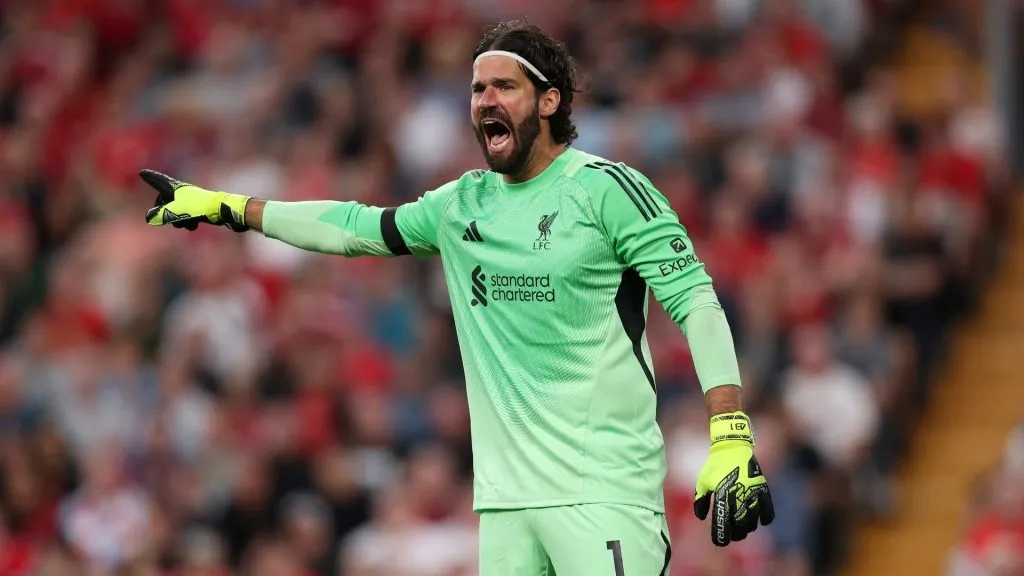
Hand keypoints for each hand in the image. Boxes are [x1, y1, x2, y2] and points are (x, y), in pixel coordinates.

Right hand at [140, 169, 249, 231]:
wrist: (221, 210)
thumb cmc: (197, 207)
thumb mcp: (175, 211)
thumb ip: (160, 215)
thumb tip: (149, 218)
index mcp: (175, 188)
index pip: (159, 181)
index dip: (151, 178)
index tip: (142, 172)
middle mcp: (181, 192)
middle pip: (164, 202)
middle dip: (165, 213)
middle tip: (167, 218)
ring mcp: (189, 200)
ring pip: (175, 211)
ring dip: (177, 220)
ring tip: (185, 223)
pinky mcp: (197, 208)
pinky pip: (186, 216)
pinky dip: (187, 222)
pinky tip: (194, 225)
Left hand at [694, 411, 774, 545]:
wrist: (732, 447)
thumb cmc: (715, 465)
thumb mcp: (703, 481)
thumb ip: (701, 500)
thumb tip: (700, 517)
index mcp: (722, 495)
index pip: (722, 523)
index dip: (721, 536)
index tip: (720, 542)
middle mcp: (738, 497)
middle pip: (739, 527)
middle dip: (735, 534)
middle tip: (733, 535)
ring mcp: (752, 494)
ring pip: (753, 522)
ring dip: (747, 527)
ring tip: (743, 526)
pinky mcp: (763, 490)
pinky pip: (768, 512)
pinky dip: (764, 519)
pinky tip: (759, 520)